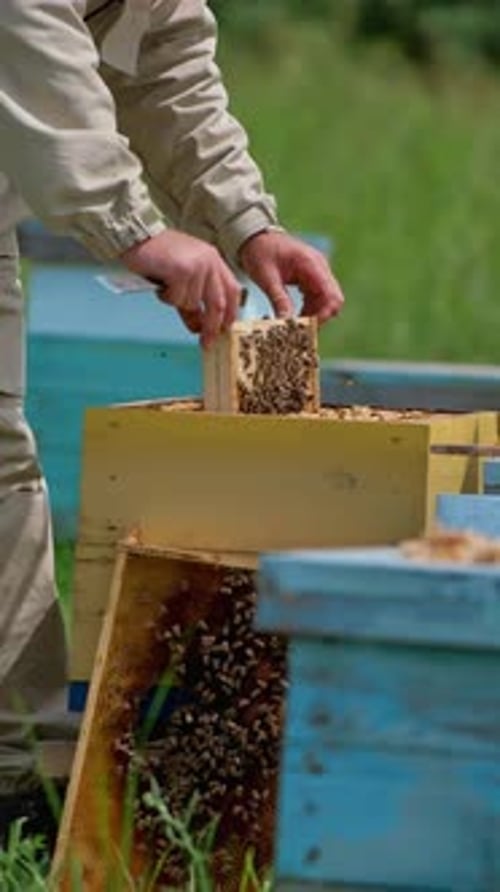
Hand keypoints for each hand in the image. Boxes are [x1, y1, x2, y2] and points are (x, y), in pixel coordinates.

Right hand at [121, 229, 241, 347]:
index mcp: (214, 259)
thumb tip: (199, 326)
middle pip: (217, 304)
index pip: (232, 291)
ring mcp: (197, 265)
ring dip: (177, 302)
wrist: (136, 236)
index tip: (224, 330)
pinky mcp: (182, 270)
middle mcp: (210, 261)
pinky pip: (177, 298)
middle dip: (211, 327)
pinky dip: (167, 297)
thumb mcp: (182, 277)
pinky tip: (161, 284)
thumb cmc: (158, 254)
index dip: (230, 313)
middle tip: (206, 342)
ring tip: (166, 287)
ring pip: (192, 303)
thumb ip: (194, 300)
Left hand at [239, 230, 344, 322]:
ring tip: (293, 325)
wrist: (255, 237)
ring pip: (325, 302)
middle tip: (300, 330)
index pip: (331, 295)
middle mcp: (320, 267)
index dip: (324, 315)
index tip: (307, 328)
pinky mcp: (311, 278)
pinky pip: (317, 298)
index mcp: (311, 264)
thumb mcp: (266, 277)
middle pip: (332, 300)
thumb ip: (279, 299)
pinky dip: (308, 309)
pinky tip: (293, 316)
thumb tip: (286, 323)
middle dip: (319, 317)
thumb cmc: (259, 252)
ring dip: (312, 315)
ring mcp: (317, 272)